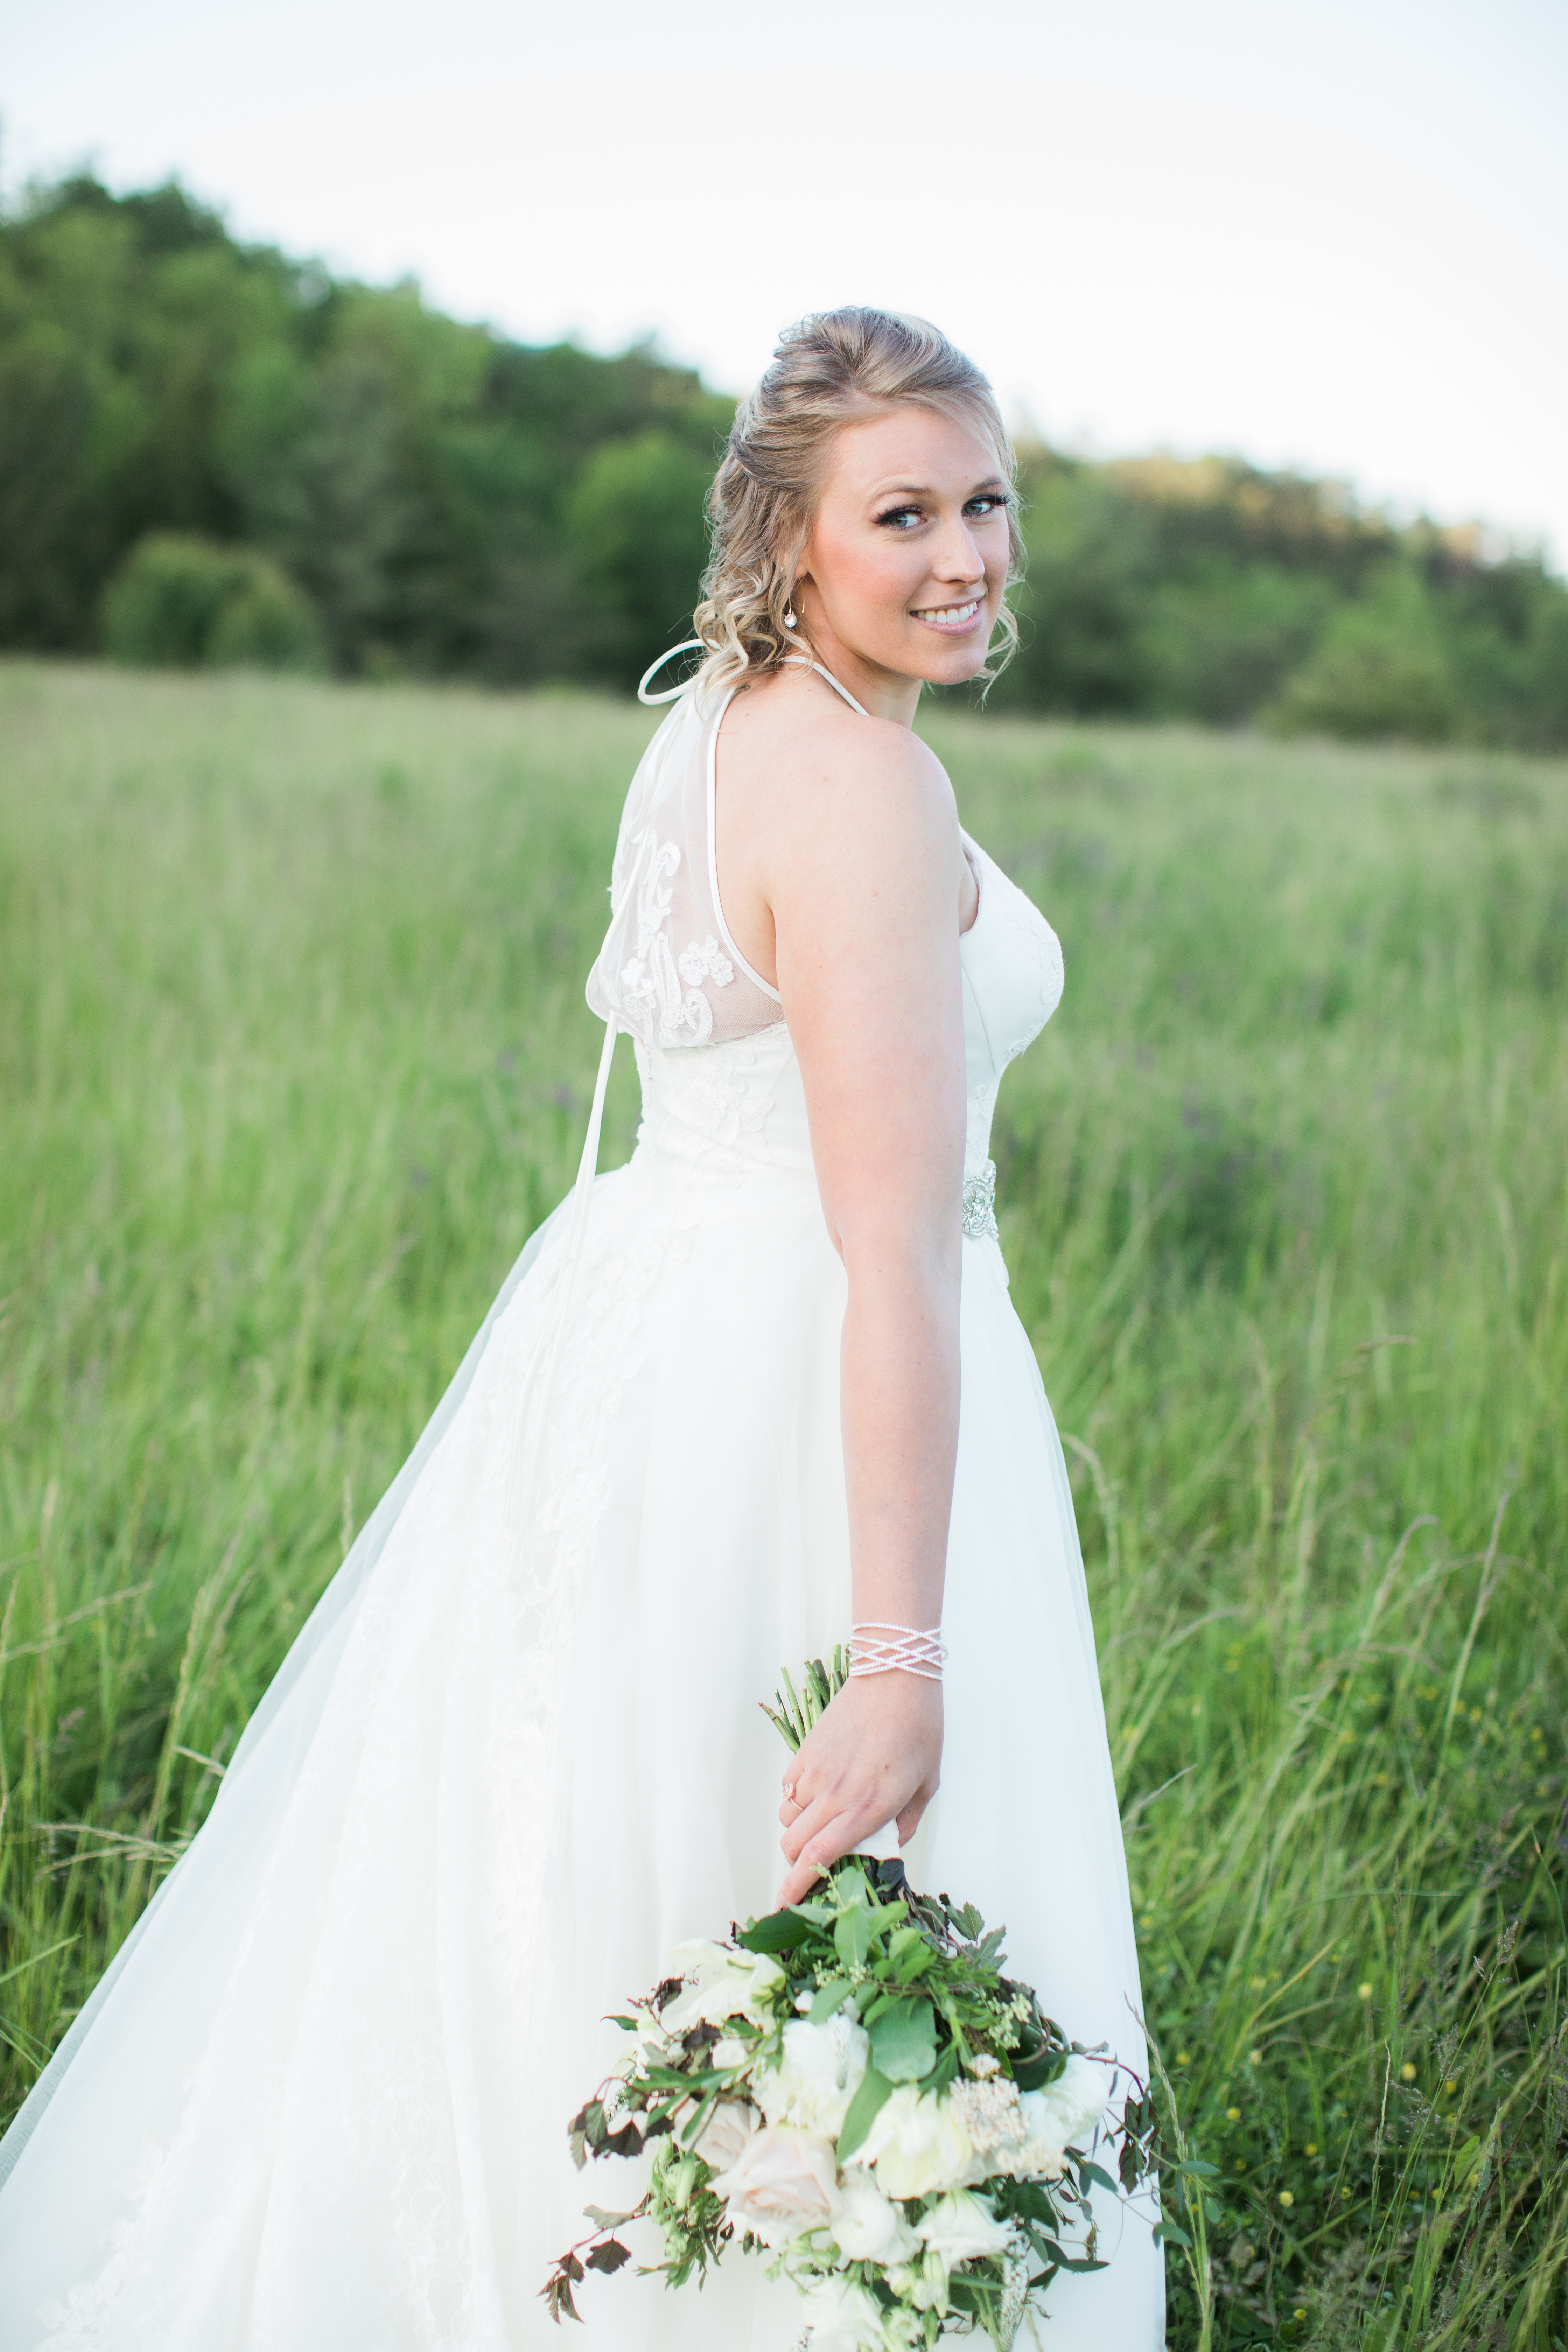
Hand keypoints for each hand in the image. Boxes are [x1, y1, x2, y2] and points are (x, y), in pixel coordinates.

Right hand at [776, 1673, 941, 1906]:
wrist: (895, 1675)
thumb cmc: (919, 1728)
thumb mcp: (927, 1783)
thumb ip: (907, 1822)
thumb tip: (888, 1845)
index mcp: (868, 1809)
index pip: (819, 1858)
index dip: (796, 1888)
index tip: (783, 1906)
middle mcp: (835, 1795)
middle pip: (793, 1844)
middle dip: (798, 1862)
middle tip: (817, 1859)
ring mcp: (816, 1771)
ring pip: (787, 1818)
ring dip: (798, 1830)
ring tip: (822, 1821)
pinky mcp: (806, 1750)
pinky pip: (787, 1787)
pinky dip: (795, 1798)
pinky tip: (818, 1791)